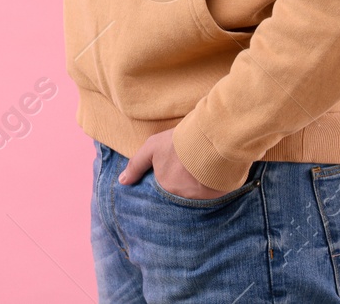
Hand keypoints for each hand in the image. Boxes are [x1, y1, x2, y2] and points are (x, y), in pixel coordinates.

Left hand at [116, 128, 231, 199]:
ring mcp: (200, 199)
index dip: (169, 179)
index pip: (164, 189)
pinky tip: (215, 174)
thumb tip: (122, 182)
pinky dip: (213, 187)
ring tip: (202, 169)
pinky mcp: (217, 196)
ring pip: (196, 194)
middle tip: (188, 169)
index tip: (174, 169)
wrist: (210, 140)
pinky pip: (213, 194)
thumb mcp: (152, 147)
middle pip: (181, 192)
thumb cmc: (178, 142)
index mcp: (165, 187)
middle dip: (183, 183)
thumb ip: (136, 165)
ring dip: (198, 185)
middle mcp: (181, 198)